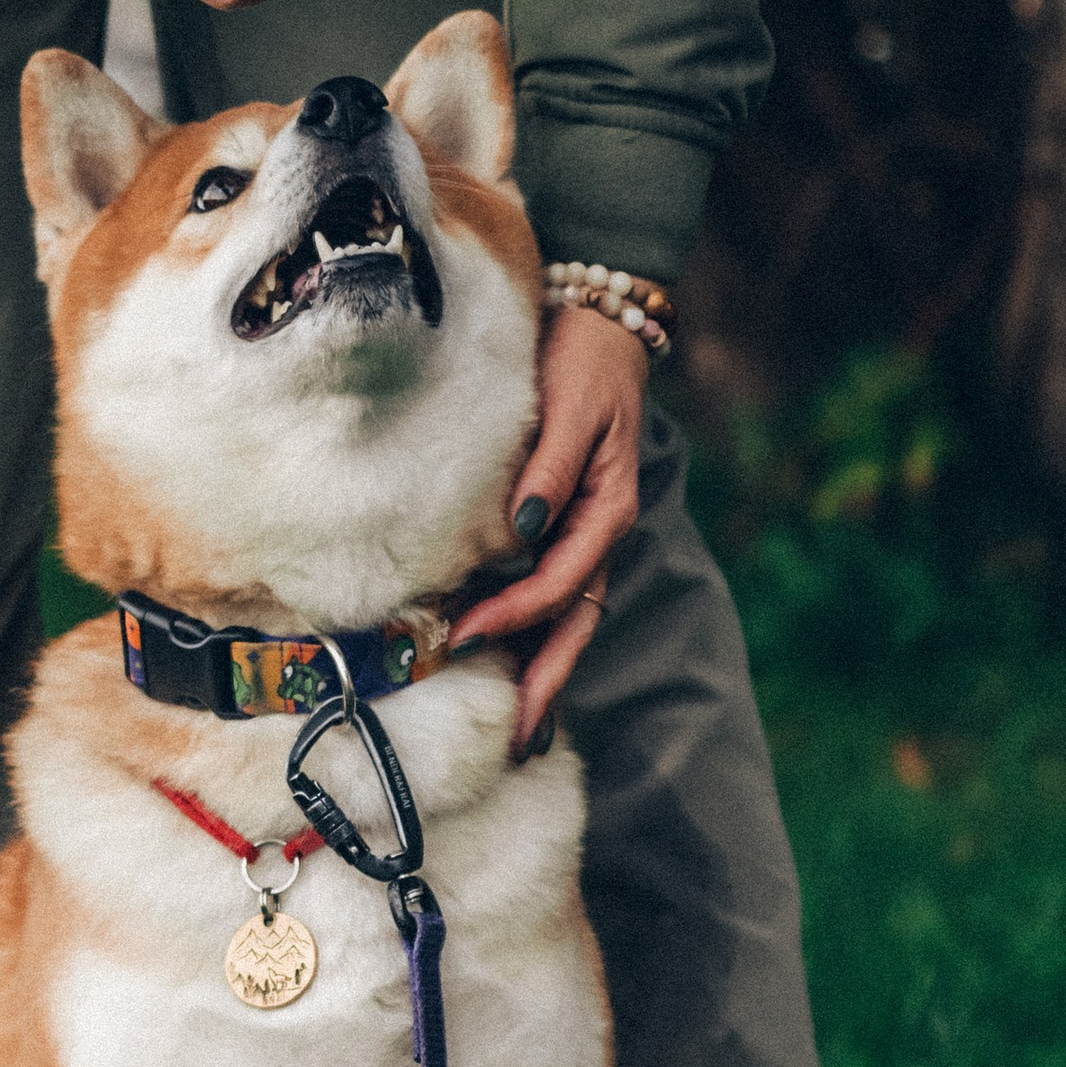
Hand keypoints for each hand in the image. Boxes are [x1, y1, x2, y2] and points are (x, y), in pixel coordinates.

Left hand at [450, 304, 649, 756]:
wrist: (598, 326)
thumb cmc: (581, 362)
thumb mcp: (571, 406)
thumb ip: (549, 466)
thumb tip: (523, 525)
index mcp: (606, 510)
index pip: (558, 583)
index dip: (512, 616)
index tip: (460, 636)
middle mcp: (600, 535)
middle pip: (574, 625)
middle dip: (547, 684)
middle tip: (518, 741)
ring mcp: (586, 539)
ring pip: (569, 623)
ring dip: (546, 677)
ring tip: (524, 734)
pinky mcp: (567, 532)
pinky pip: (556, 599)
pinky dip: (538, 641)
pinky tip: (516, 673)